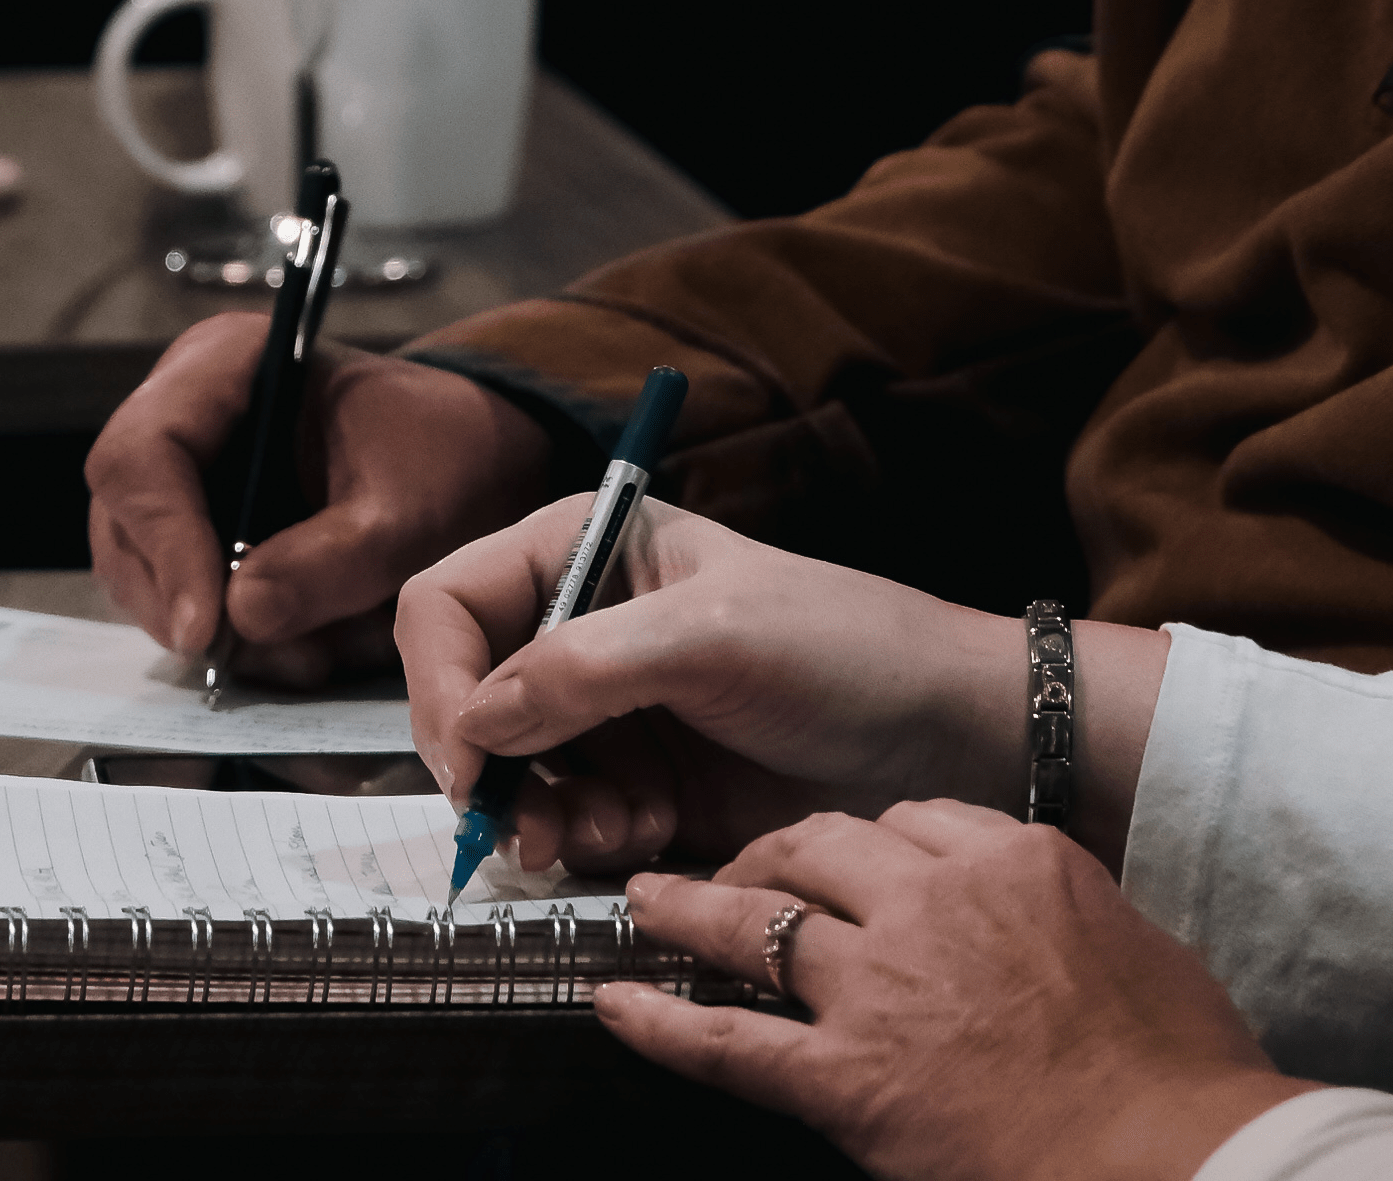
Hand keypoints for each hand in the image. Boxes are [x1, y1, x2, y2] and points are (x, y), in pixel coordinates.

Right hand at [85, 324, 552, 683]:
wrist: (472, 469)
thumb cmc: (443, 457)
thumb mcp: (409, 509)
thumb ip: (333, 559)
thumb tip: (240, 615)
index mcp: (224, 364)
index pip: (143, 454)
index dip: (164, 541)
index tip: (207, 624)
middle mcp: (185, 414)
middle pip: (127, 521)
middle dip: (191, 602)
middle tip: (272, 657)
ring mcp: (183, 476)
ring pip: (146, 574)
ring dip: (218, 634)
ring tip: (311, 656)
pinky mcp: (197, 532)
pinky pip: (180, 598)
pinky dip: (236, 638)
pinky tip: (305, 650)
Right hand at [396, 502, 1165, 873]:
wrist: (952, 742)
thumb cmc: (851, 650)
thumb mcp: (711, 637)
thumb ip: (583, 668)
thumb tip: (478, 720)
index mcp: (589, 549)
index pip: (451, 604)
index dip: (440, 680)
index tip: (468, 758)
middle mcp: (588, 625)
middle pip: (468, 697)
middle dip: (492, 766)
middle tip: (527, 818)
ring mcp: (615, 712)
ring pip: (513, 774)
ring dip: (546, 813)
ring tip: (615, 828)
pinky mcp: (646, 787)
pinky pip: (570, 824)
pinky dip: (588, 843)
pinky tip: (646, 836)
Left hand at [598, 805, 1301, 1180]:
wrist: (1177, 1156)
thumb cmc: (1181, 1073)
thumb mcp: (1138, 947)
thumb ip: (1069, 915)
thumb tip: (1052, 924)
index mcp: (1010, 860)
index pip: (913, 817)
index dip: (871, 836)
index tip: (852, 852)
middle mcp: (931, 901)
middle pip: (822, 843)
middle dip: (771, 851)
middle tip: (738, 866)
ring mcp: (881, 985)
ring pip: (759, 919)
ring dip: (690, 906)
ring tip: (646, 900)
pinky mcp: (848, 1077)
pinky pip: (732, 1042)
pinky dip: (664, 1024)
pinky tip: (617, 1004)